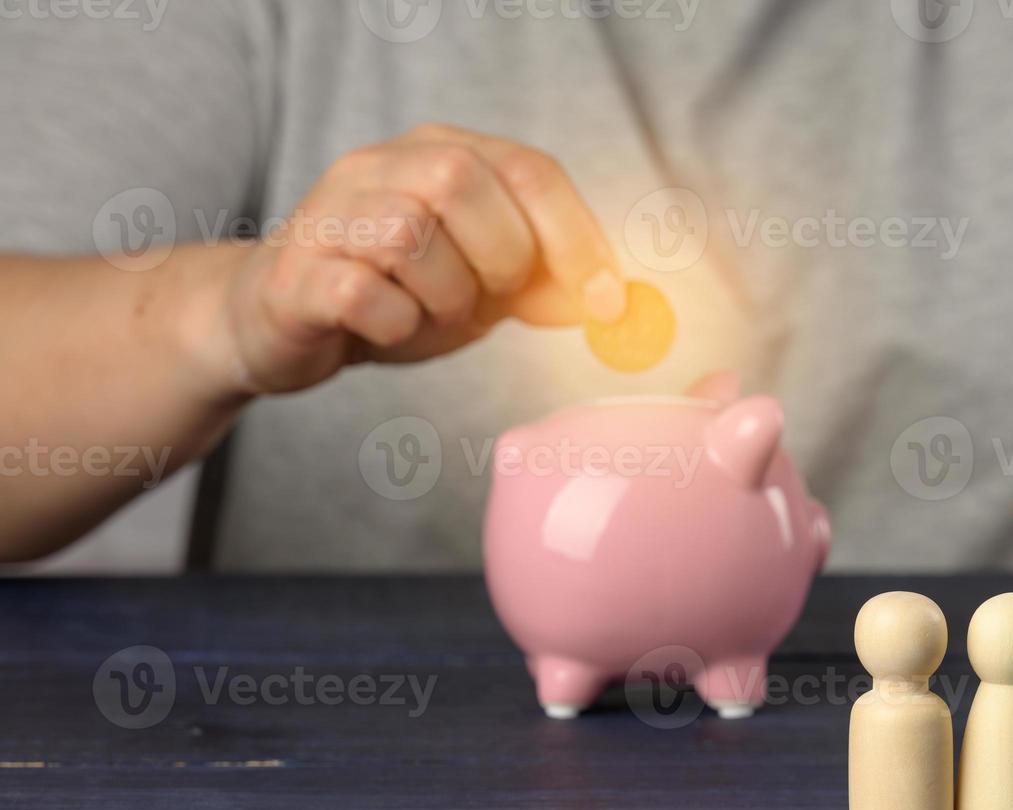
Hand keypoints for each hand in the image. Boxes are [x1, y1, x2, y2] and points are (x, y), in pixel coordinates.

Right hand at [207, 123, 626, 394]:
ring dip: (445, 297)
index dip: (578, 237)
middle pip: (466, 182)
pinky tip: (387, 328)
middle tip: (489, 301)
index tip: (607, 299)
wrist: (277, 320)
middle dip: (502, 257)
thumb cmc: (393, 296)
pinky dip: (396, 324)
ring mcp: (330, 215)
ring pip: (411, 235)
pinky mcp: (297, 274)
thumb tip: (610, 300)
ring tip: (427, 314)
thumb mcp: (481, 284)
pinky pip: (363, 292)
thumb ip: (541, 281)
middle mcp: (379, 167)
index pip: (529, 169)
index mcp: (438, 153)